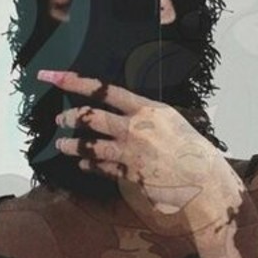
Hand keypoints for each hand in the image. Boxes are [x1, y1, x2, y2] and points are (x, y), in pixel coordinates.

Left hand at [40, 68, 245, 238]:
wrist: (205, 181)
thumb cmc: (193, 150)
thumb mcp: (172, 121)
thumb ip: (146, 116)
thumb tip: (126, 113)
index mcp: (148, 109)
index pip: (104, 90)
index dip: (74, 82)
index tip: (52, 76)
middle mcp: (136, 128)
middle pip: (90, 117)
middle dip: (70, 118)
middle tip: (60, 120)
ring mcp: (130, 152)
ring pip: (89, 145)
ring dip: (71, 146)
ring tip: (62, 145)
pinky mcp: (129, 175)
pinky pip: (101, 168)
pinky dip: (90, 166)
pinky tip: (84, 165)